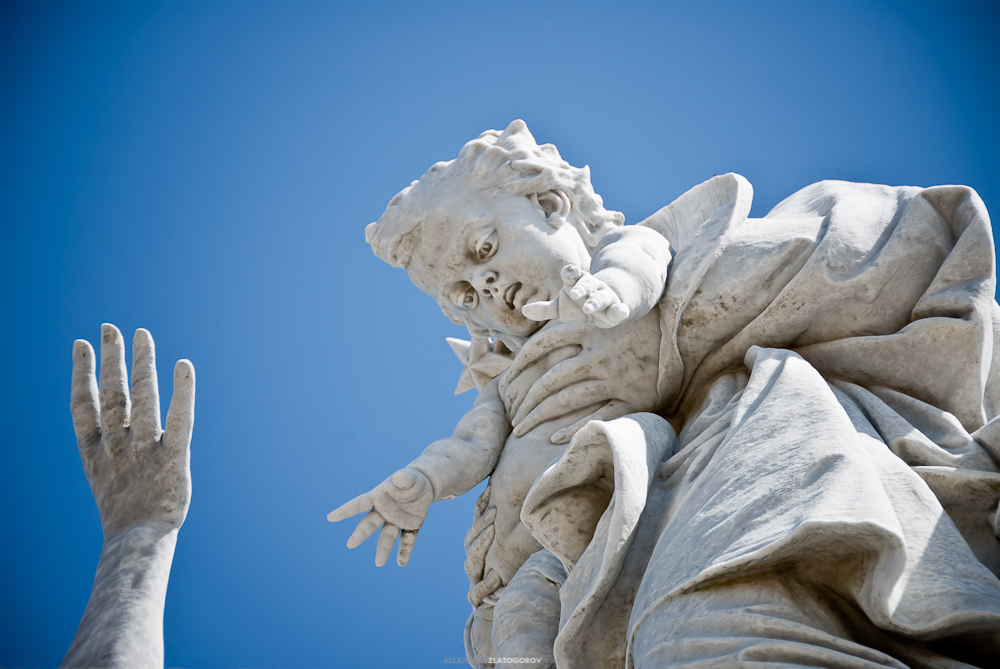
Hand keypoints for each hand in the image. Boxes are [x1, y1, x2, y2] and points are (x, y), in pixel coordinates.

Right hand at [71, 324, 194, 538]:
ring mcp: (145, 451)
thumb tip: (112, 428)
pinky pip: (180, 419)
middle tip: (109, 328)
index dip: (82, 374)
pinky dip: (182, 392)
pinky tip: (183, 365)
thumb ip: (110, 452)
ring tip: (142, 334)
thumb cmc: (127, 520)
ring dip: (142, 363)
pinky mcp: (174, 459)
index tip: (81, 345)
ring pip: (142, 398)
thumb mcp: (108, 482)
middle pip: (112, 394)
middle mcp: (118, 447)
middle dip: (110, 359)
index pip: (85, 406)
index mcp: (96, 454)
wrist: (138, 546)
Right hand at [327, 467, 432, 565]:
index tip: (331, 517)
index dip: (345, 510)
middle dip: (360, 534)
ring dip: (384, 549)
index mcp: (378, 497)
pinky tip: (401, 563)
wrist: (424, 486)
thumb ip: (404, 478)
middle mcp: (384, 512)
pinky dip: (405, 551)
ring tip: (379, 563)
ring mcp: (396, 521)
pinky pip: (407, 540)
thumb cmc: (411, 479)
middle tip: (351, 544)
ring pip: (387, 536)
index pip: (359, 504)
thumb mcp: (409, 476)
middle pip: (369, 524)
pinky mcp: (410, 526)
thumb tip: (399, 477)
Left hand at [499, 315, 661, 442]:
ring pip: (568, 401)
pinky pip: (598, 416)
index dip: (519, 364)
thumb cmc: (635, 319)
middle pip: (549, 380)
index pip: (541, 346)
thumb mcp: (600, 310)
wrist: (683, 327)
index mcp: (589, 331)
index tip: (505, 381)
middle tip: (511, 416)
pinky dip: (574, 428)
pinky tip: (554, 439)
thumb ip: (566, 311)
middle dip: (525, 401)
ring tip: (522, 429)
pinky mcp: (633, 397)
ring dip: (540, 417)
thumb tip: (526, 309)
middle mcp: (598, 355)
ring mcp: (616, 378)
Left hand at [521, 264, 629, 327]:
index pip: (572, 275)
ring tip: (588, 307)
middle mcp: (592, 287)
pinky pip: (619, 309)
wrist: (605, 303)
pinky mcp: (615, 309)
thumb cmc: (578, 304)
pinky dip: (621, 310)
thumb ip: (544, 309)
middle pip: (587, 284)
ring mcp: (605, 297)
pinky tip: (623, 312)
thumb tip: (524, 310)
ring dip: (595, 301)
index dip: (570, 273)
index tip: (567, 272)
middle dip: (581, 288)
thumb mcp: (561, 307)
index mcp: (577, 282)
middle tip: (573, 293)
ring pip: (601, 297)